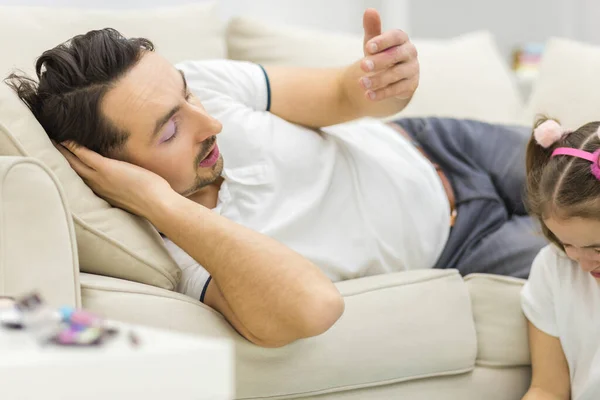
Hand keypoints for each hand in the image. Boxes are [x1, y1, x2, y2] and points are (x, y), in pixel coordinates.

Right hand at [55, 141, 173, 218]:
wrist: (157, 206)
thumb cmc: (153, 202)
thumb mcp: (135, 196)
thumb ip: (128, 190)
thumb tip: (135, 186)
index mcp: (104, 194)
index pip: (84, 181)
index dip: (73, 172)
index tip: (65, 164)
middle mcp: (97, 187)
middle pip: (72, 172)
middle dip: (60, 160)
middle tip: (49, 148)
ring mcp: (100, 178)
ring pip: (74, 163)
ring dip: (62, 152)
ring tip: (52, 141)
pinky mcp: (107, 170)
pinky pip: (85, 156)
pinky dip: (74, 147)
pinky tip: (66, 139)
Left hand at [359, 9, 418, 100]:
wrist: (390, 77)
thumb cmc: (380, 55)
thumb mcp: (373, 43)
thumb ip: (372, 29)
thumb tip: (369, 11)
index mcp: (402, 39)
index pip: (396, 37)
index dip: (383, 41)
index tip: (368, 47)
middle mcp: (410, 53)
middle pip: (396, 56)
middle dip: (379, 61)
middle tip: (362, 66)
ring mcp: (413, 70)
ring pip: (395, 75)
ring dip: (377, 80)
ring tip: (361, 83)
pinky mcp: (411, 86)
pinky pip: (396, 90)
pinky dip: (382, 93)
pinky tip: (368, 96)